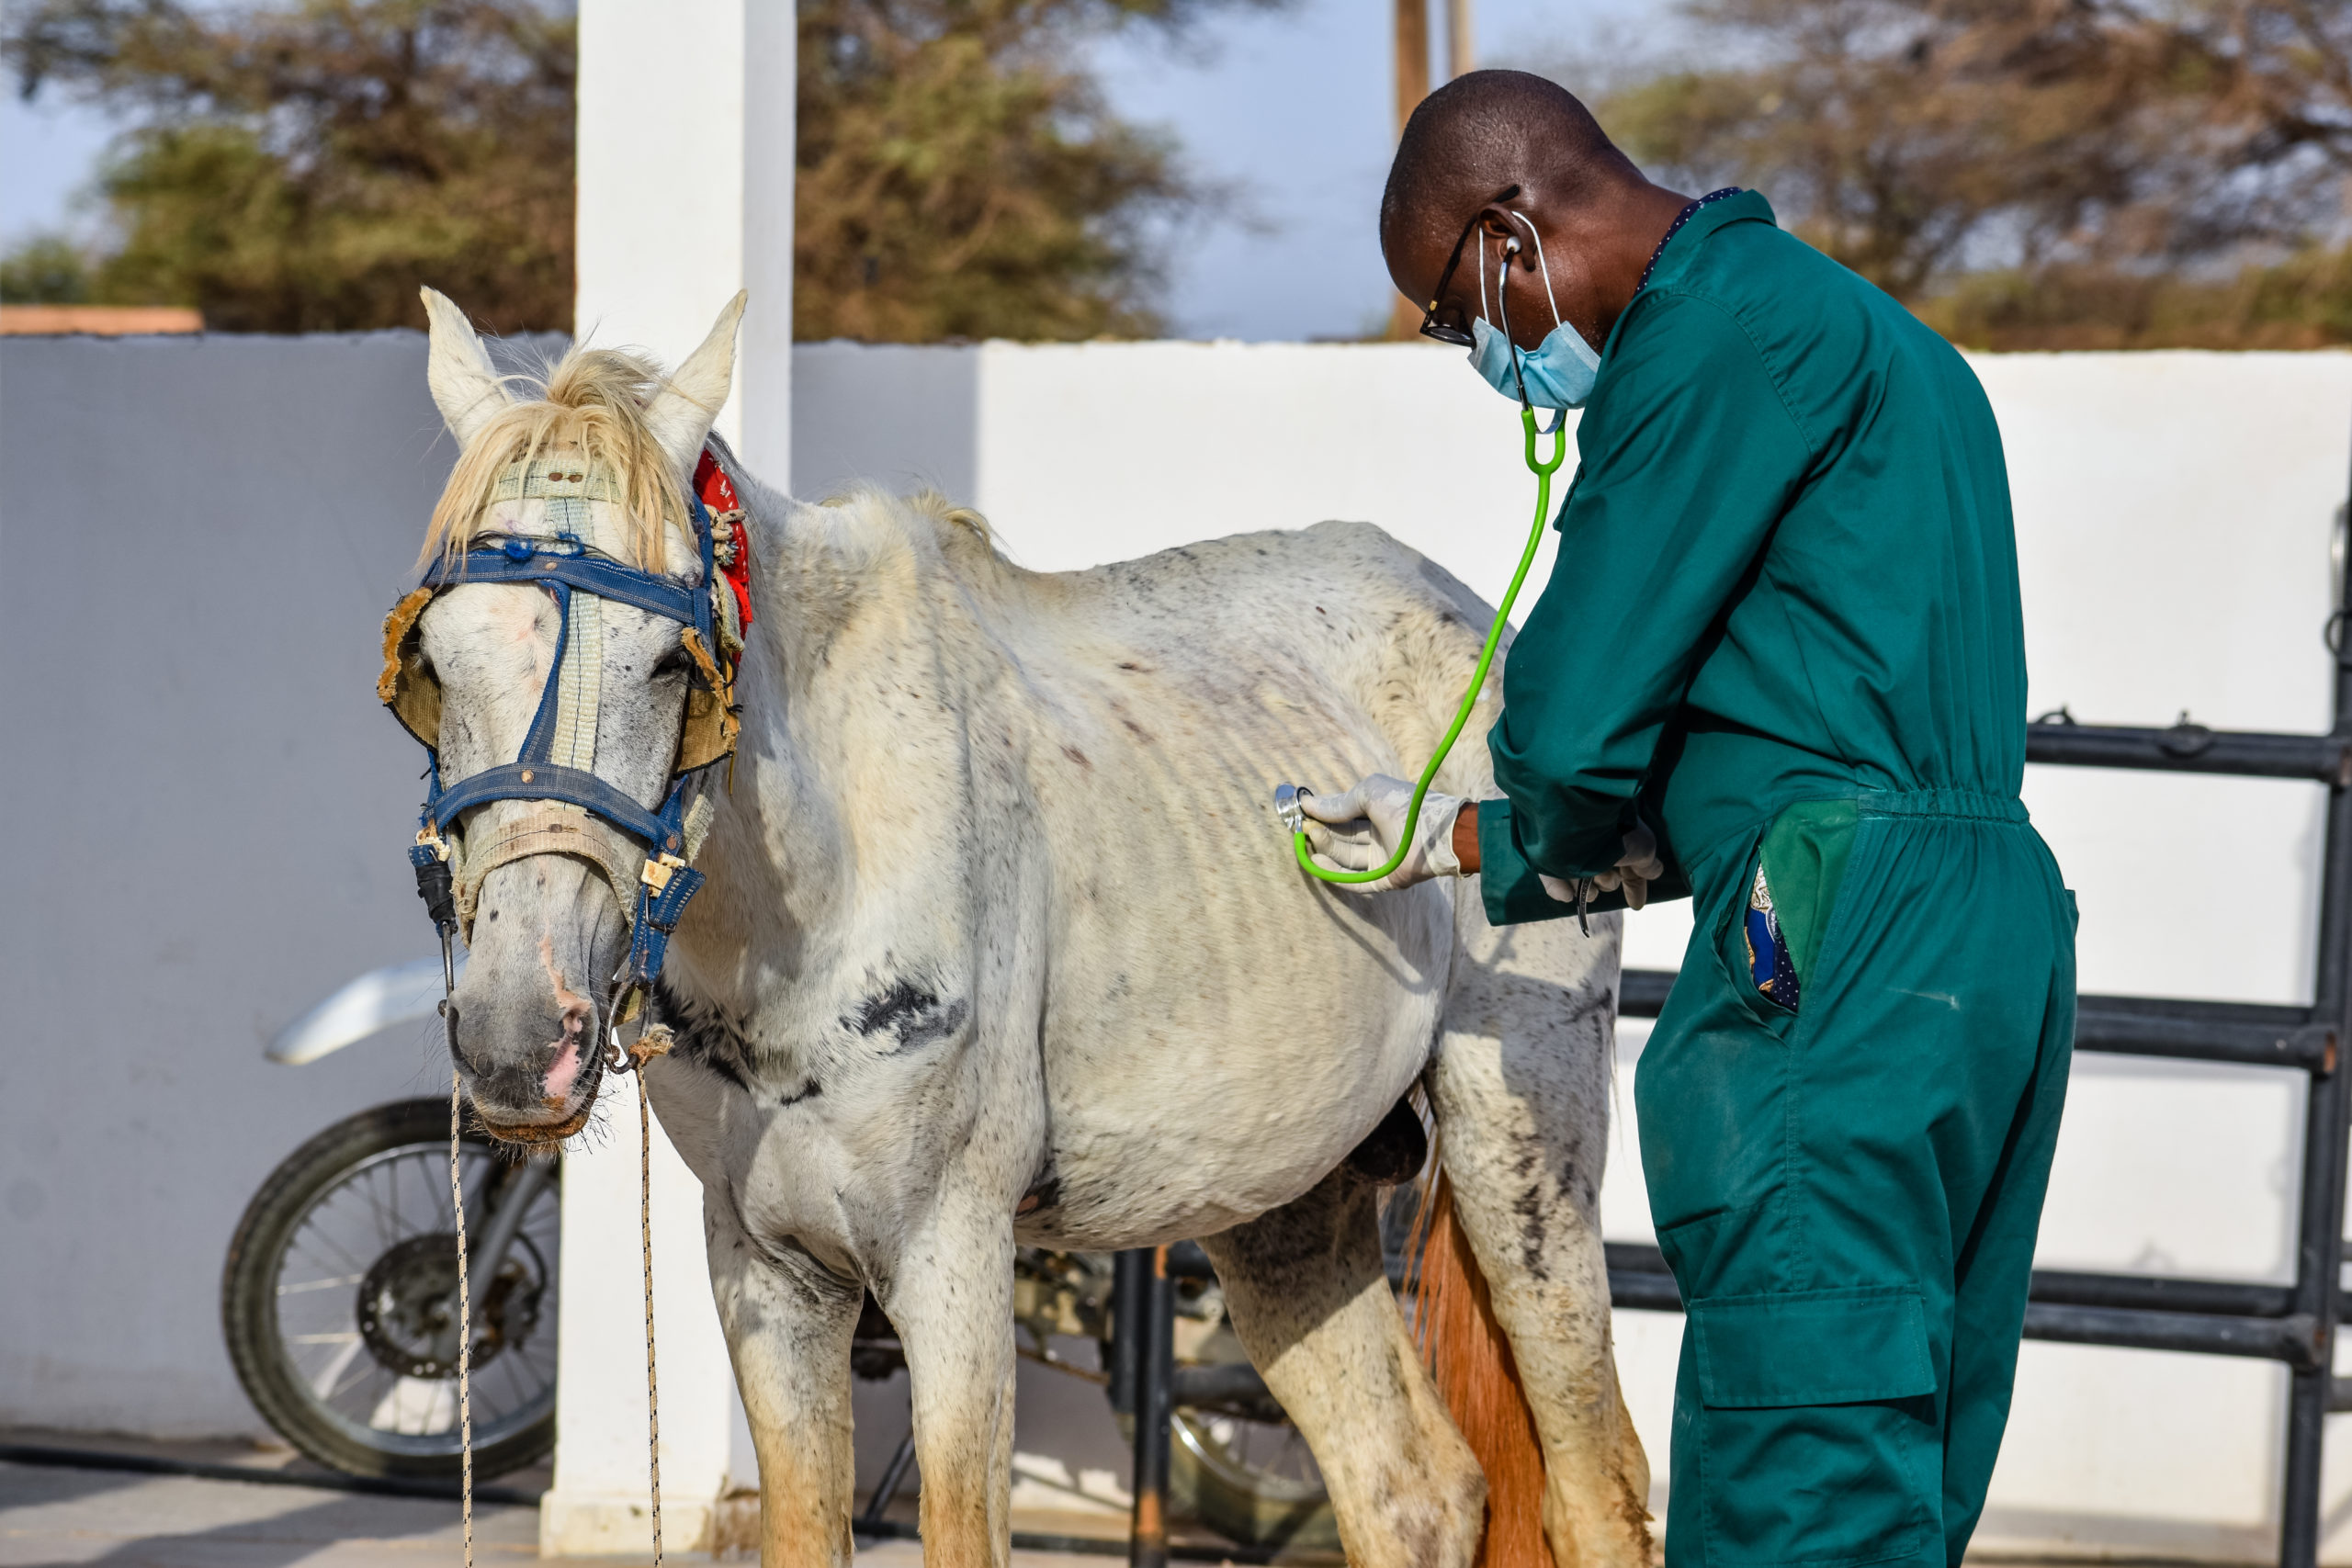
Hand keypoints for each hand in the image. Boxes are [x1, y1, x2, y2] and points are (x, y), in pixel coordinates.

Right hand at [1298, 774, 1465, 893]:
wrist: (1435, 834)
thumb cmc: (1405, 806)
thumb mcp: (1370, 793)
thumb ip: (1339, 802)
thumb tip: (1307, 804)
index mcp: (1379, 812)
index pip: (1345, 815)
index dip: (1324, 814)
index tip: (1303, 813)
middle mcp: (1380, 835)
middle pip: (1343, 837)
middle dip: (1322, 832)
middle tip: (1303, 828)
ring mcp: (1382, 859)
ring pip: (1346, 858)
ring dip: (1325, 850)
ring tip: (1309, 841)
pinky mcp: (1384, 880)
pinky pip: (1355, 881)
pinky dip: (1335, 873)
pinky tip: (1319, 861)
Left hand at [1538, 819, 1665, 910]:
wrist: (1579, 818)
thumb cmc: (1616, 832)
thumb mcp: (1644, 847)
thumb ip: (1648, 864)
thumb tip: (1654, 872)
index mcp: (1617, 841)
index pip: (1628, 870)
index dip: (1634, 887)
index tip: (1635, 905)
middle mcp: (1594, 847)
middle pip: (1606, 880)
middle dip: (1607, 881)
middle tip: (1606, 868)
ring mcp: (1569, 854)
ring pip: (1582, 885)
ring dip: (1587, 887)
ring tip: (1586, 878)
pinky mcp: (1546, 860)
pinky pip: (1554, 884)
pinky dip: (1561, 890)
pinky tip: (1568, 894)